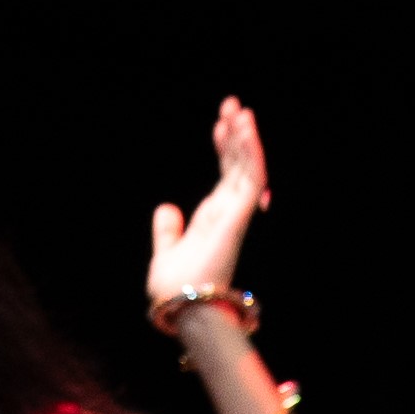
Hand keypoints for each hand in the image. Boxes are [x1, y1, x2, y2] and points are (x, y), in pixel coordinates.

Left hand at [143, 100, 270, 336]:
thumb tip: (167, 208)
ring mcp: (235, 216)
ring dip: (246, 139)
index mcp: (215, 218)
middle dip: (237, 135)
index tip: (220, 122)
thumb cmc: (176, 288)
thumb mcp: (166, 251)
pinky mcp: (236, 219)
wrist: (182, 309)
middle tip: (233, 104)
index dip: (225, 147)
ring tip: (241, 110)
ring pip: (247, 169)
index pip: (226, 175)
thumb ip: (168, 230)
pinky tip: (245, 131)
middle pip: (239, 166)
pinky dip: (249, 155)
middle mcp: (229, 214)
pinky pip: (249, 181)